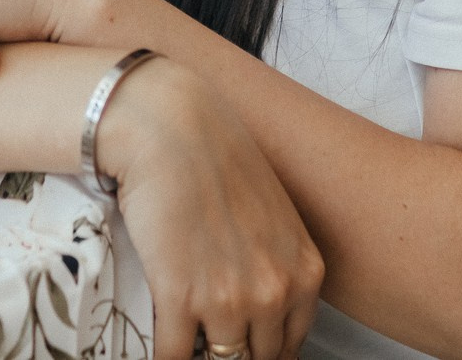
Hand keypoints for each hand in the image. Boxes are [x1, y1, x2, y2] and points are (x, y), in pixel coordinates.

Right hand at [102, 58, 324, 359]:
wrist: (169, 126)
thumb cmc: (215, 155)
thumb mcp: (270, 212)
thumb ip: (273, 262)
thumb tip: (257, 303)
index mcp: (304, 272)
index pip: (289, 345)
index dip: (260, 349)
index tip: (239, 343)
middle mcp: (275, 292)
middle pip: (255, 358)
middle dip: (231, 354)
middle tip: (209, 339)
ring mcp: (229, 300)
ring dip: (199, 354)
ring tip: (184, 335)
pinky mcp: (181, 299)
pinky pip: (174, 357)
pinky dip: (164, 356)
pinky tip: (157, 344)